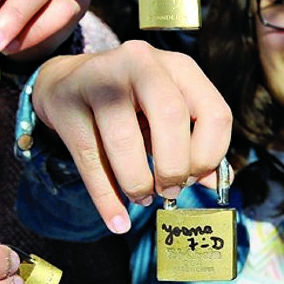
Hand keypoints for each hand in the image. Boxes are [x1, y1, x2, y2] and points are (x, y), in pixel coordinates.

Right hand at [31, 41, 231, 232]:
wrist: (67, 82)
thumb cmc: (131, 104)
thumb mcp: (167, 114)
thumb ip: (195, 144)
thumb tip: (217, 183)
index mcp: (180, 67)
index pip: (215, 113)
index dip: (210, 155)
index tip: (195, 178)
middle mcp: (144, 63)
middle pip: (172, 118)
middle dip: (175, 167)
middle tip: (169, 192)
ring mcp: (101, 78)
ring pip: (125, 140)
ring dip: (138, 183)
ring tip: (142, 198)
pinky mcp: (66, 102)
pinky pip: (89, 159)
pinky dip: (106, 198)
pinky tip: (118, 220)